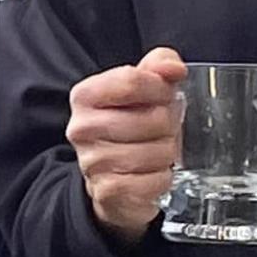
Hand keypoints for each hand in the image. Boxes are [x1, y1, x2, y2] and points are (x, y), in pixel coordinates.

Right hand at [67, 46, 186, 240]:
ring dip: (167, 152)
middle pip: (153, 118)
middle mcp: (82, 128)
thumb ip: (159, 65)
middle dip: (168, 124)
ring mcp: (92, 162)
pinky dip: (163, 178)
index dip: (161, 88)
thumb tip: (174, 69)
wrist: (111, 175)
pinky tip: (151, 173)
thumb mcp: (142, 86)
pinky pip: (157, 180)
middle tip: (161, 129)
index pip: (132, 81)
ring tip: (156, 150)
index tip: (165, 96)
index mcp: (85, 95)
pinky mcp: (108, 191)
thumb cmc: (130, 123)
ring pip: (159, 151)